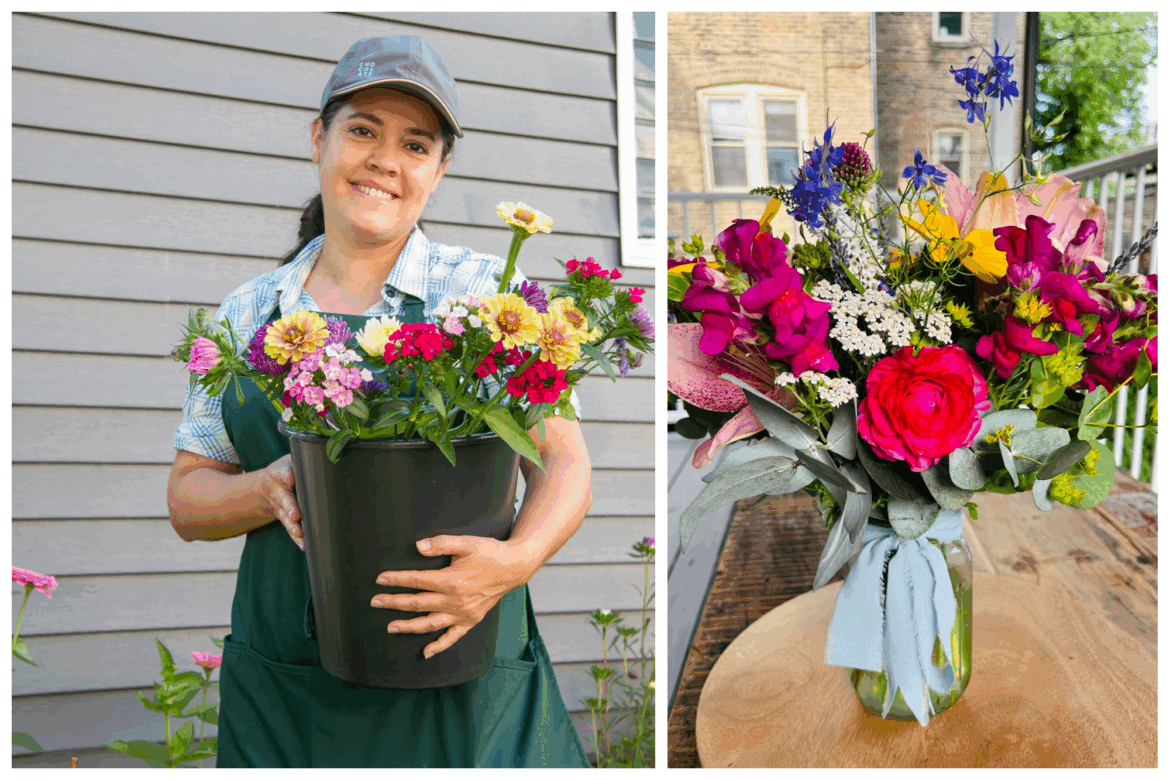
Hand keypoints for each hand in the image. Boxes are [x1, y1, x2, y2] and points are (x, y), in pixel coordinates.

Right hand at [257, 454, 303, 550]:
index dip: (287, 475)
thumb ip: (305, 457)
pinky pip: (289, 528)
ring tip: (300, 533)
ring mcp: (280, 507)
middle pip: (284, 499)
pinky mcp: (284, 518)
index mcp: (280, 473)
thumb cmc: (288, 469)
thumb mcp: (291, 459)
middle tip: (296, 515)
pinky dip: (296, 537)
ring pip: (285, 517)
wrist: (266, 485)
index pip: (283, 472)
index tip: (291, 476)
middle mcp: (279, 491)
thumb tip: (330, 449)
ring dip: (293, 526)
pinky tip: (304, 545)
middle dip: (290, 507)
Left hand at [371, 536, 537, 658]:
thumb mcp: (466, 543)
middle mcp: (454, 601)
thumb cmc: (489, 553)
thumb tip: (418, 547)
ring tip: (390, 627)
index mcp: (451, 581)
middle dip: (394, 603)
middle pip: (417, 604)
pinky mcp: (471, 621)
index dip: (396, 580)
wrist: (514, 567)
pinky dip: (438, 646)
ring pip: (429, 624)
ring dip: (408, 627)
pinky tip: (425, 652)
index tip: (380, 579)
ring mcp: (462, 614)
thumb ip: (441, 544)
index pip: (416, 581)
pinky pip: (452, 637)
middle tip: (375, 602)